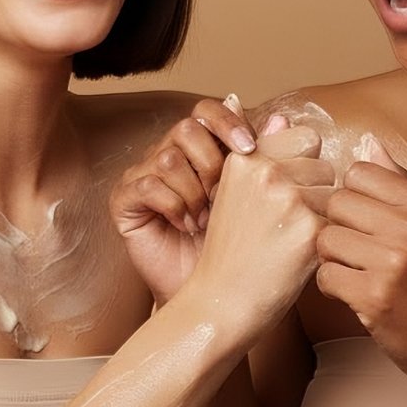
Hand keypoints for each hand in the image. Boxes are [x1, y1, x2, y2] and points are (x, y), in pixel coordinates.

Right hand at [111, 94, 263, 303]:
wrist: (211, 295)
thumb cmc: (237, 248)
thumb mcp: (259, 200)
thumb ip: (268, 159)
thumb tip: (283, 120)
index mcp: (200, 148)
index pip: (208, 111)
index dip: (228, 122)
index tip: (250, 148)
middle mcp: (168, 154)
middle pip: (186, 128)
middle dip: (212, 163)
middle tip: (224, 196)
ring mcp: (143, 175)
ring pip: (168, 157)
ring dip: (194, 192)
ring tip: (207, 220)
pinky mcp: (124, 199)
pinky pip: (147, 185)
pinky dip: (173, 206)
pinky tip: (187, 227)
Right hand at [188, 128, 334, 330]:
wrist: (220, 303)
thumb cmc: (231, 251)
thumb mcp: (233, 194)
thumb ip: (261, 153)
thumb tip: (281, 116)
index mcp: (247, 158)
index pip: (305, 138)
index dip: (301, 168)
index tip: (279, 198)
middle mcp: (266, 172)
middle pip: (325, 166)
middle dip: (315, 194)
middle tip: (283, 227)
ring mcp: (289, 199)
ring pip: (337, 195)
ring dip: (324, 218)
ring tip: (290, 242)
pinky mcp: (310, 231)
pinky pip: (340, 225)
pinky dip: (327, 244)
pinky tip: (299, 259)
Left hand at [313, 133, 406, 388]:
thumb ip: (400, 184)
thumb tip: (369, 142)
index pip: (359, 172)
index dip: (353, 197)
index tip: (365, 222)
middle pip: (337, 202)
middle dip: (338, 227)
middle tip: (357, 252)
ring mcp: (394, 261)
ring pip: (325, 238)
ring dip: (332, 258)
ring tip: (356, 273)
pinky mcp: (375, 295)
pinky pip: (325, 274)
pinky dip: (331, 287)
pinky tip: (353, 294)